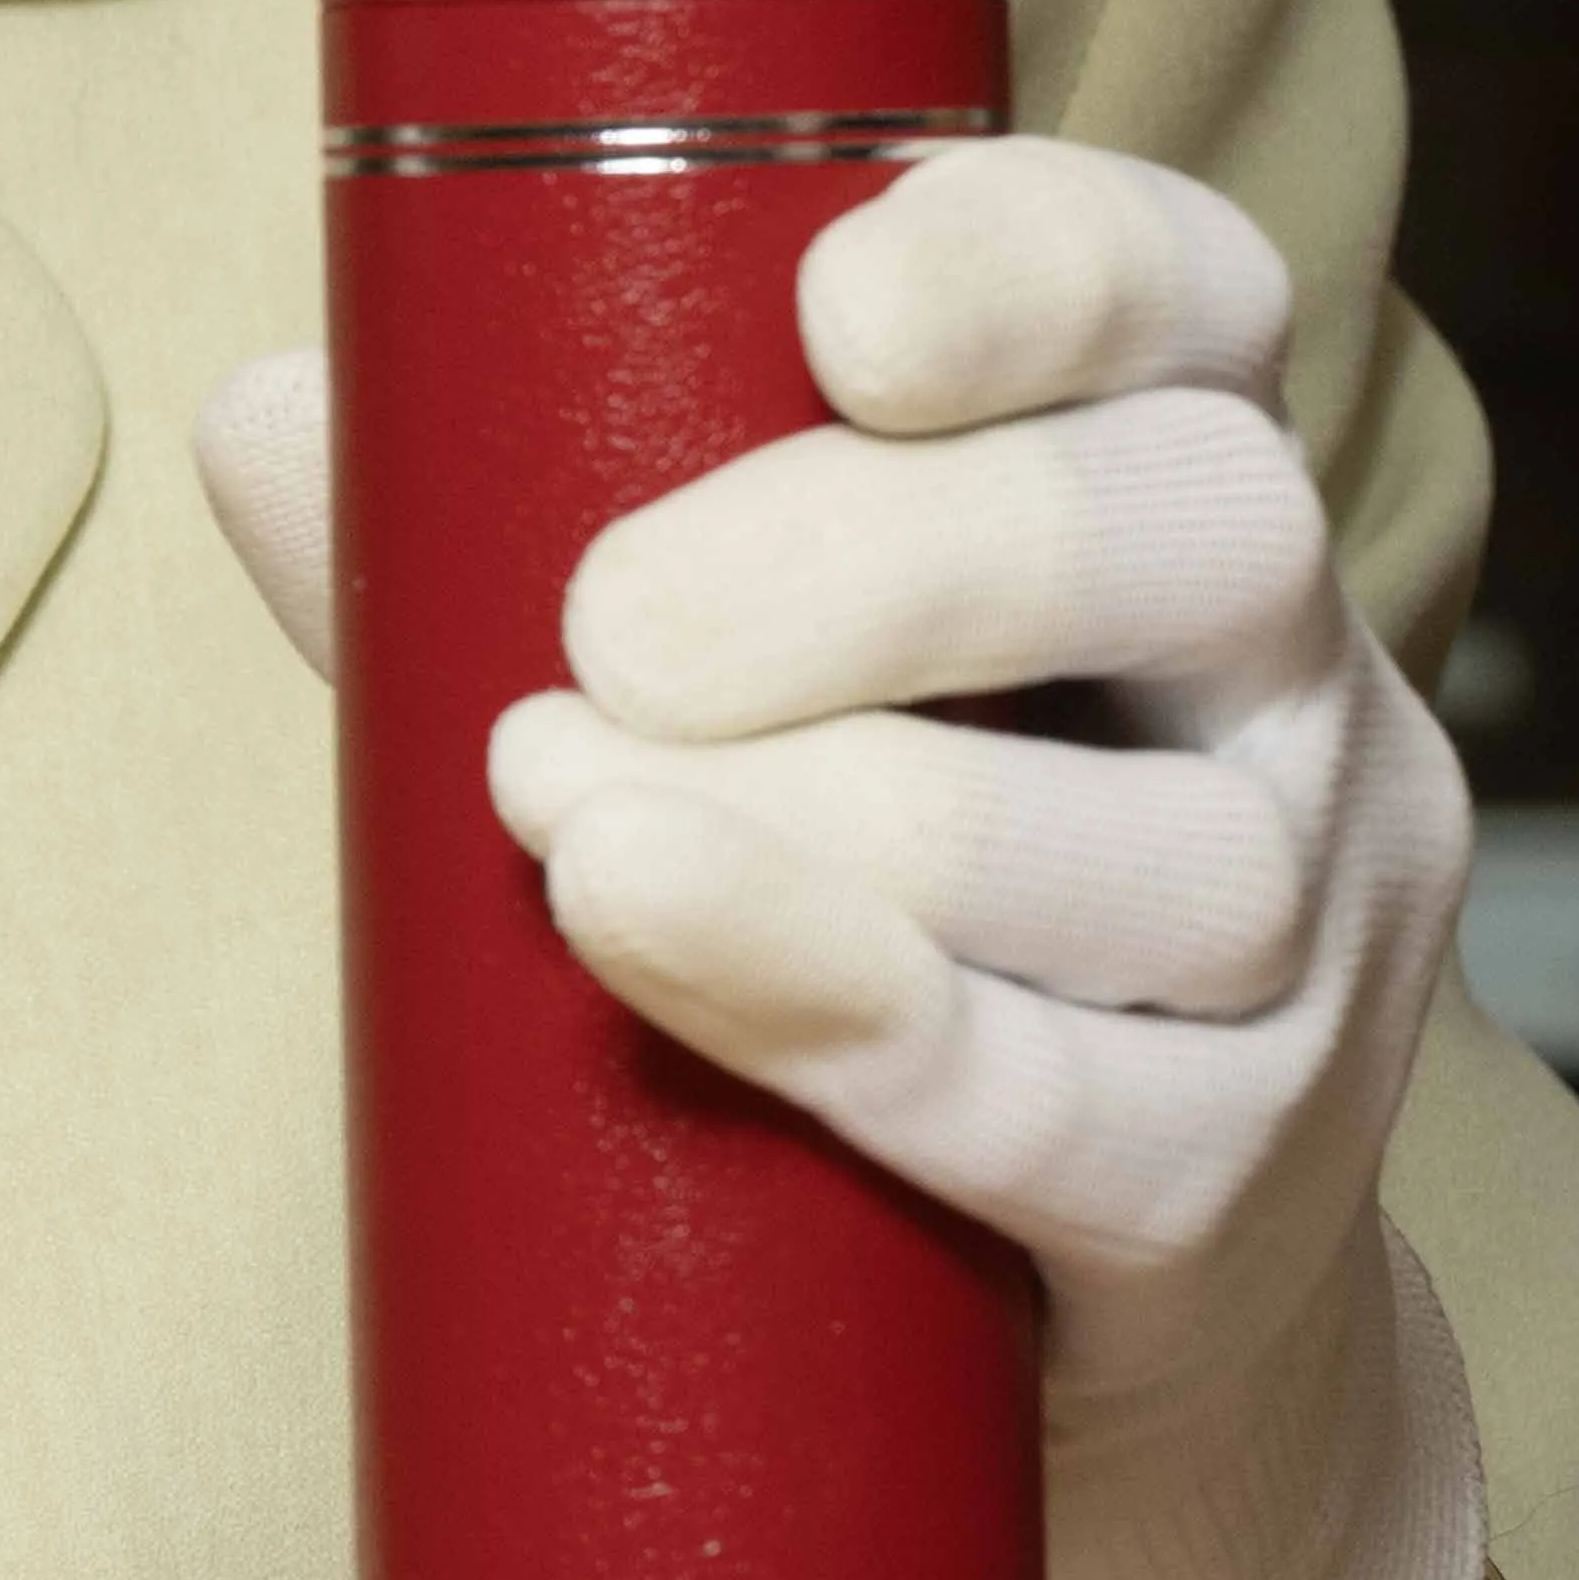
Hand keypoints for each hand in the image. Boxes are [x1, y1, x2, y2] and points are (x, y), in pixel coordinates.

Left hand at [192, 137, 1489, 1579]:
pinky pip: (1083, 1105)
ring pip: (1168, 850)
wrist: (1012, 1311)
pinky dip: (851, 1019)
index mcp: (1161, 461)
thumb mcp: (674, 674)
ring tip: (572, 812)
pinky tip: (659, 944)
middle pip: (1197, 530)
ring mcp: (1308, 935)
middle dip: (882, 558)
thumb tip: (270, 422)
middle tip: (605, 632)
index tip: (830, 313)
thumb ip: (488, 540)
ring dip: (839, 823)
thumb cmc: (815, 876)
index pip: (1181, 288)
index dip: (1034, 268)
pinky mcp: (1245, 1180)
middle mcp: (1294, 671)